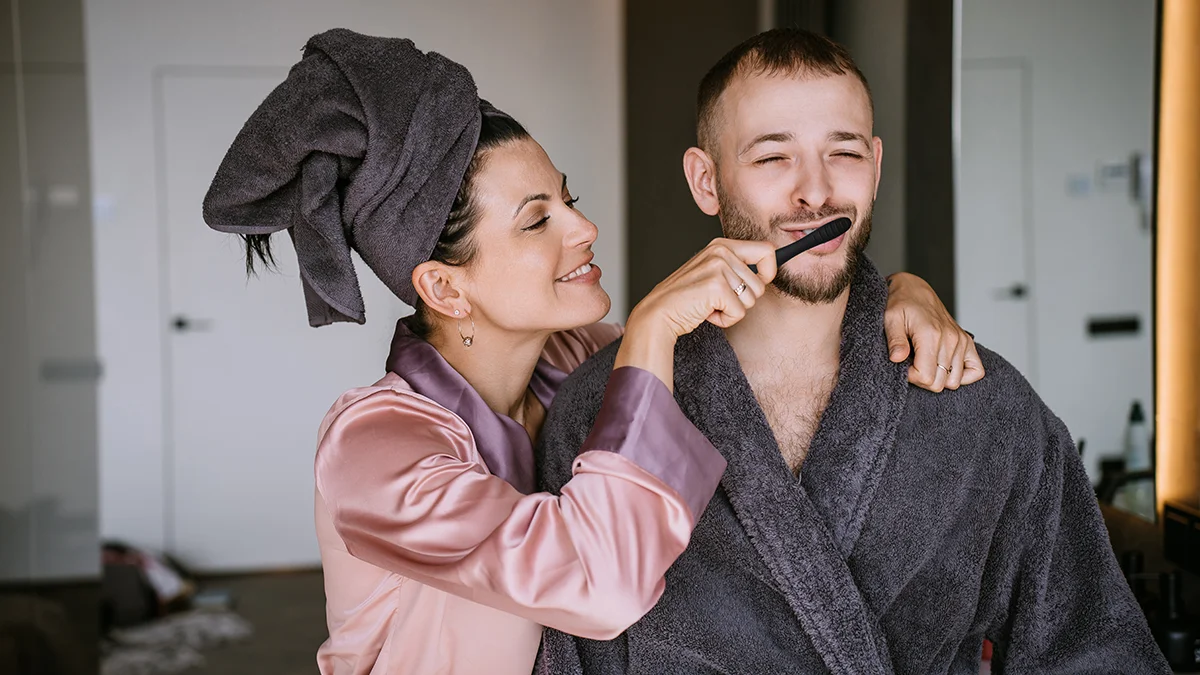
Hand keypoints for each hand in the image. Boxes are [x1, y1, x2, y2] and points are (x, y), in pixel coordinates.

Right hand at [615, 238, 776, 390]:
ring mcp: (718, 267)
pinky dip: (724, 320)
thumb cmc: (686, 298)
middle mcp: (721, 252)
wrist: (658, 313)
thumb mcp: (713, 273)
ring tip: (709, 305)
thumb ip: (737, 268)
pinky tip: (706, 312)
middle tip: (717, 299)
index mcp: (721, 245)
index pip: (767, 250)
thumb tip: (769, 273)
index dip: (769, 272)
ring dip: (732, 310)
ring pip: (751, 300)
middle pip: (760, 284)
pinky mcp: (716, 287)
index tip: (758, 283)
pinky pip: (739, 313)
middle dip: (742, 300)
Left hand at [884, 272, 984, 391]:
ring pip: (954, 381)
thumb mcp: (891, 319)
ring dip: (938, 377)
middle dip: (922, 379)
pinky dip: (962, 376)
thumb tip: (897, 358)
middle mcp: (951, 339)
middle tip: (911, 364)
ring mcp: (961, 341)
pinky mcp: (967, 342)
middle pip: (940, 383)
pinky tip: (945, 368)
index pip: (926, 377)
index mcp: (931, 335)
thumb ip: (895, 340)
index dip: (911, 377)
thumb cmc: (901, 303)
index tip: (903, 365)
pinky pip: (976, 371)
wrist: (914, 289)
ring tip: (925, 362)